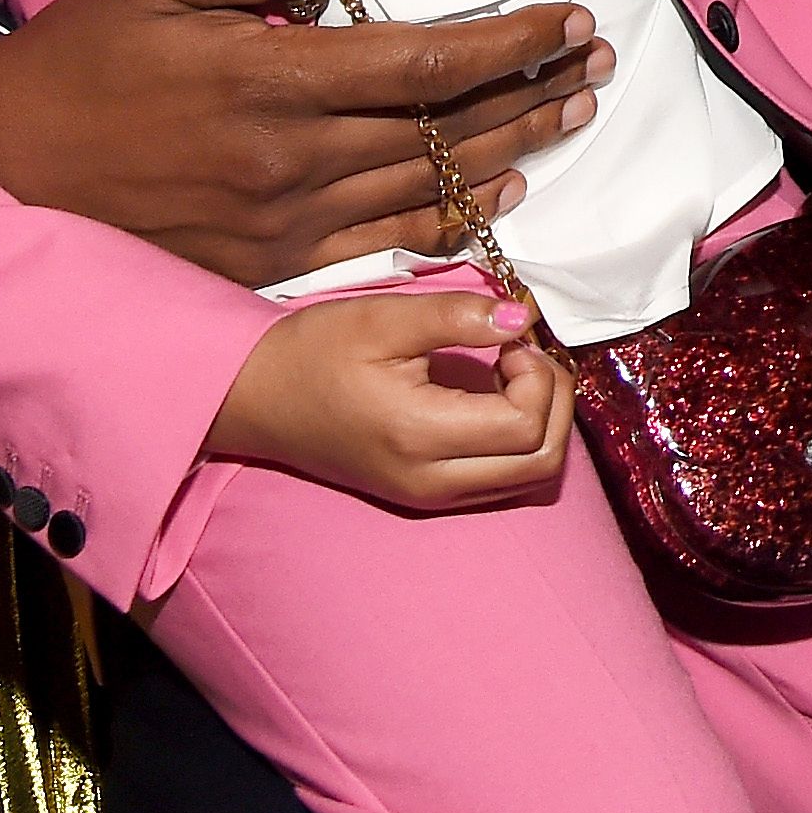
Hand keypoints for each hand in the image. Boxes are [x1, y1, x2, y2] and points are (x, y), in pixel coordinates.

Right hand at [0, 0, 611, 286]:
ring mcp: (285, 220)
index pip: (425, 60)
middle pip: (444, 126)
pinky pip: (386, 242)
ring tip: (573, 115)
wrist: (1, 170)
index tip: (568, 16)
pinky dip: (455, 219)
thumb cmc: (80, 58)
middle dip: (533, 91)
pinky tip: (501, 196)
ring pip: (429, 184)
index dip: (509, 42)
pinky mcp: (270, 262)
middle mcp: (292, 158)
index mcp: (271, 77)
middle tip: (600, 62)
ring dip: (514, 149)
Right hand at [206, 290, 573, 510]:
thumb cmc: (312, 351)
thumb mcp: (381, 318)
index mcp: (420, 436)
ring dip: (541, 423)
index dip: (538, 374)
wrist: (255, 399)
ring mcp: (429, 495)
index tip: (509, 333)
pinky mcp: (424, 493)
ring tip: (513, 370)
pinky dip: (517, 440)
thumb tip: (522, 319)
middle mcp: (432, 481)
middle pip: (541, 465)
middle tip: (527, 352)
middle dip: (555, 403)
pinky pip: (499, 480)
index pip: (525, 425)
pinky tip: (493, 395)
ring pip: (527, 479)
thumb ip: (456, 317)